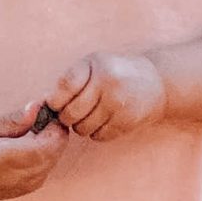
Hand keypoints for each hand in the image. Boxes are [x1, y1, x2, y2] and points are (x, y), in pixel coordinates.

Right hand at [0, 102, 69, 199]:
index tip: (48, 114)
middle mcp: (20, 175)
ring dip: (51, 144)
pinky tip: (31, 147)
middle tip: (43, 119)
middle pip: (56, 150)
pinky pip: (48, 168)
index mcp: (8, 158)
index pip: (50, 143)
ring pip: (55, 159)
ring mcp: (27, 185)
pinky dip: (46, 155)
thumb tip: (38, 106)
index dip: (55, 127)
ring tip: (34, 133)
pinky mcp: (30, 189)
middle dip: (55, 133)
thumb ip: (15, 119)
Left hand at [45, 51, 167, 141]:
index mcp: (96, 65)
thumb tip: (43, 104)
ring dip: (82, 126)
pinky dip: (97, 133)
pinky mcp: (126, 122)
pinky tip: (104, 121)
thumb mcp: (95, 64)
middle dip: (67, 117)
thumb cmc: (117, 73)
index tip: (56, 104)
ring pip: (82, 128)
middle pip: (70, 113)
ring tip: (91, 115)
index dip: (55, 100)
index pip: (64, 87)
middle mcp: (107, 83)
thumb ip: (72, 80)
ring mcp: (118, 104)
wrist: (157, 82)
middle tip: (72, 113)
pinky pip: (98, 137)